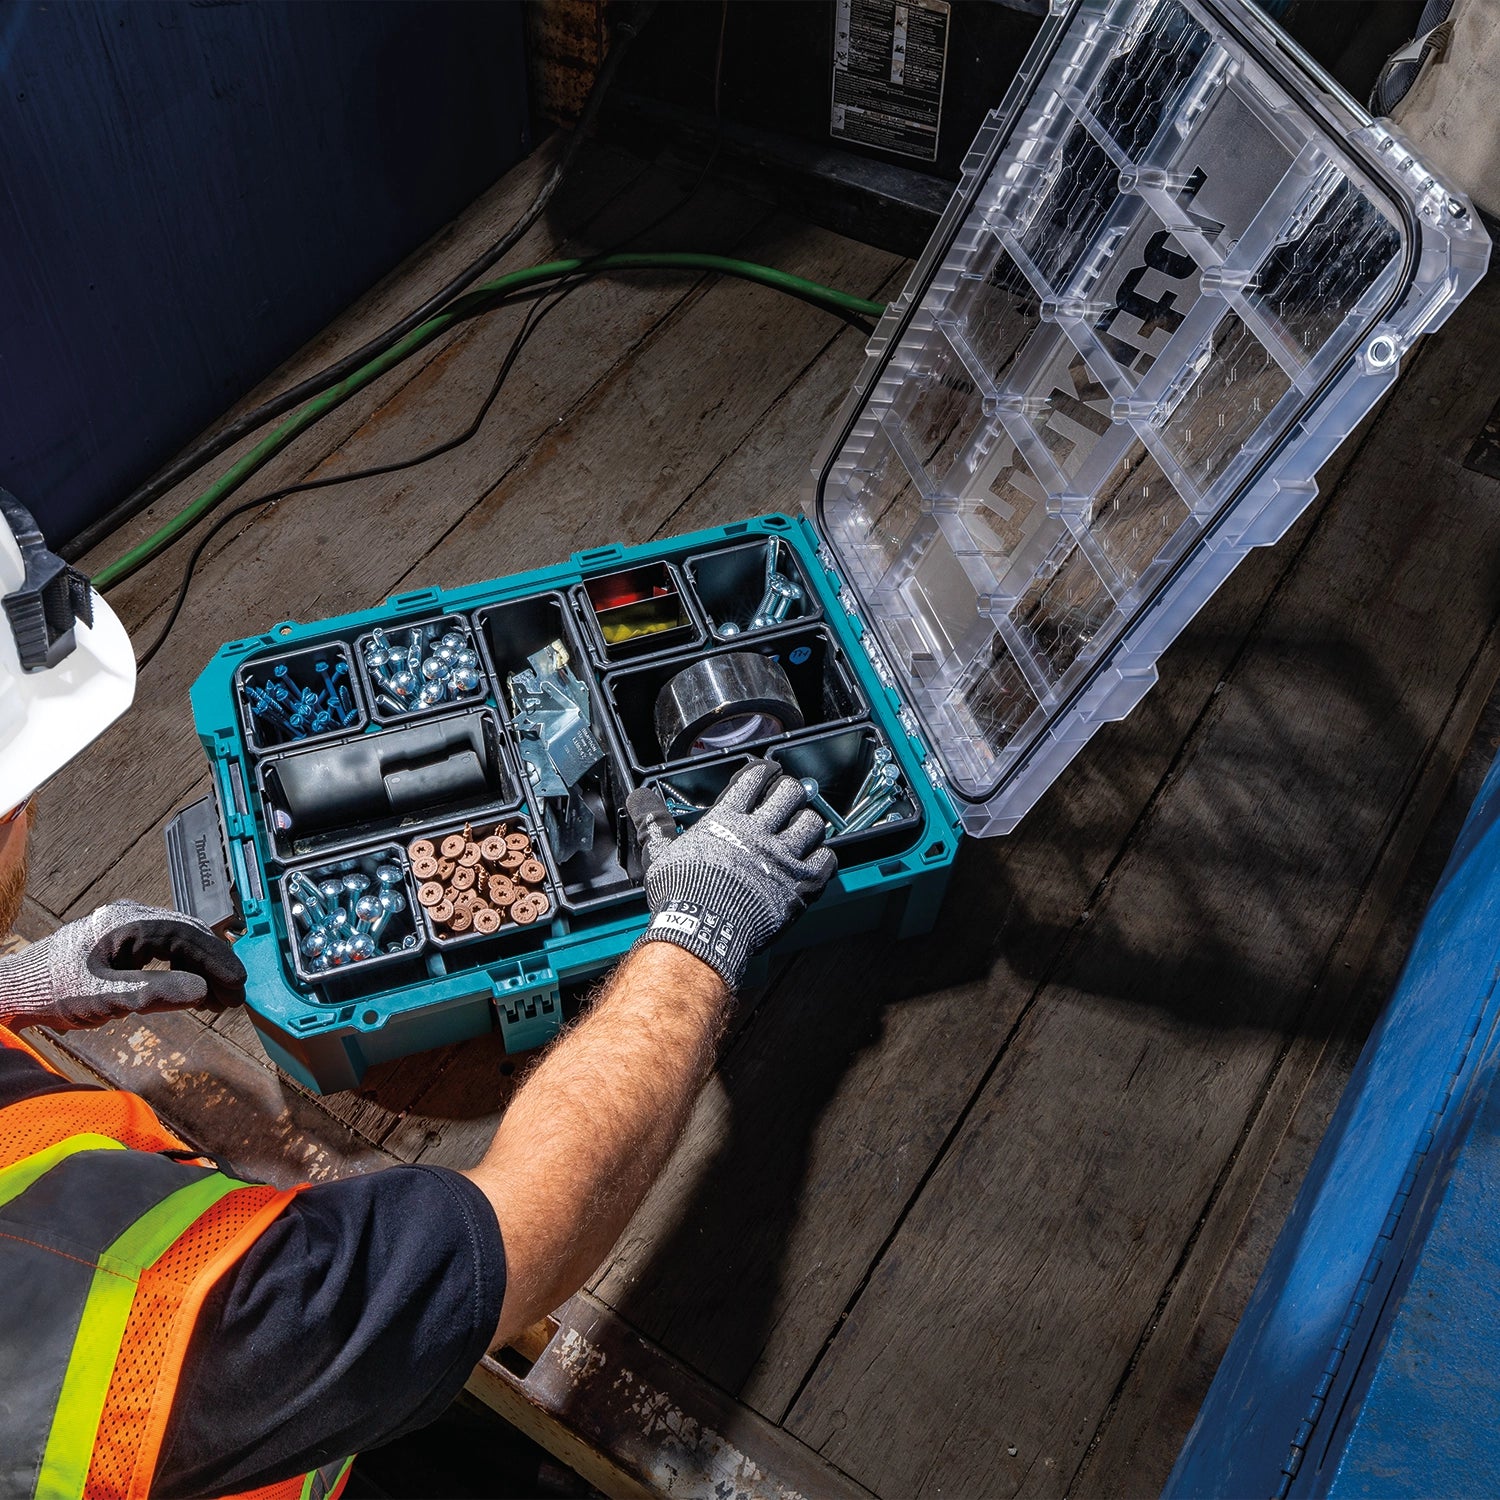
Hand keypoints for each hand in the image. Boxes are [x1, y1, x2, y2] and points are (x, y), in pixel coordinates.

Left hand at [0, 900, 245, 1030]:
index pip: (188, 936)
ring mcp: (130, 928)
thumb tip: (203, 991)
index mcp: (129, 922)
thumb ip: (154, 993)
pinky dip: (185, 971)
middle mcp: (134, 917)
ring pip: (181, 944)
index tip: (238, 985)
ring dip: (203, 970)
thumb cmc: (54, 990)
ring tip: (221, 1000)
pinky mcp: (126, 943)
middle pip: (190, 936)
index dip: (217, 961)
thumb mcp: (104, 997)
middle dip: (216, 967)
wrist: (17, 990)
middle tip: (236, 998)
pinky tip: (195, 991)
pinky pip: (167, 951)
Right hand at [625, 759, 835, 989]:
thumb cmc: (681, 896)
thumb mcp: (661, 854)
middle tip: (788, 799)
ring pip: (812, 822)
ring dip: (809, 823)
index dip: (762, 773)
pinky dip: (823, 857)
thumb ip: (655, 824)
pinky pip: (826, 859)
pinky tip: (815, 859)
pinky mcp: (800, 884)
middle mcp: (758, 832)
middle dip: (790, 792)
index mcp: (727, 821)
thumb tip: (640, 798)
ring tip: (803, 828)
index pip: (753, 780)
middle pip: (789, 793)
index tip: (766, 775)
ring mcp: (782, 857)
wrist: (702, 930)